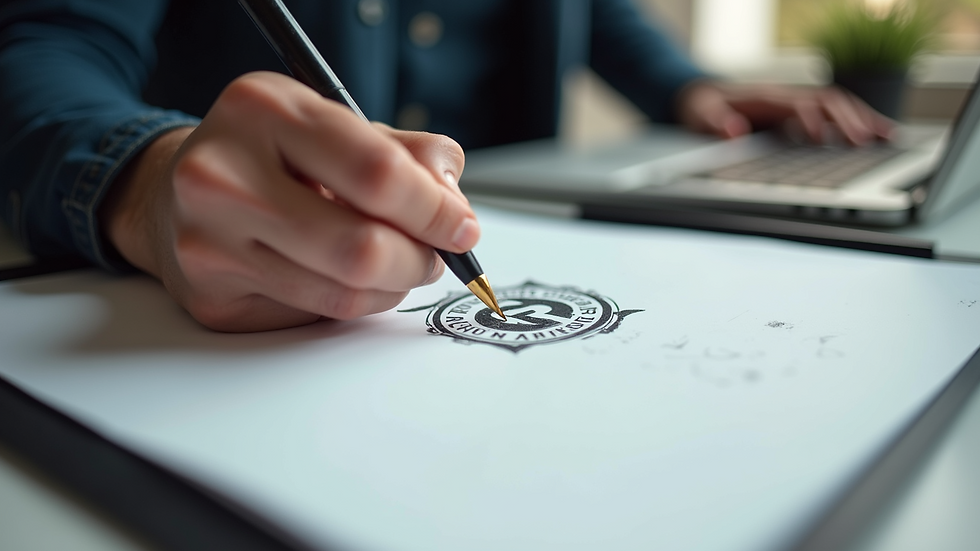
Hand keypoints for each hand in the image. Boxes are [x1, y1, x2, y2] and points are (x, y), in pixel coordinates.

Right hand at [101, 72, 476, 331]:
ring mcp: (210, 242)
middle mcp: (223, 174)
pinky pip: (316, 316)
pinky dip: (354, 303)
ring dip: (393, 286)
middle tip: (434, 256)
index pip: (376, 172)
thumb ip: (409, 155)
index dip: (436, 210)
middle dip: (420, 260)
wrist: (171, 190)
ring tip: (396, 264)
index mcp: (264, 110)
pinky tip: (347, 278)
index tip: (462, 227)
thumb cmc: (271, 155)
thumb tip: (455, 208)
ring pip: (344, 293)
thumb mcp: (337, 126)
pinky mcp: (212, 297)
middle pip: (362, 247)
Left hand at [676, 80, 893, 144]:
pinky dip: (860, 122)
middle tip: (865, 143)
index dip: (809, 119)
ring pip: (838, 105)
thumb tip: (734, 132)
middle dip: (846, 120)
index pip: (795, 105)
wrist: (700, 95)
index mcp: (764, 98)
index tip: (821, 139)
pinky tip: (880, 136)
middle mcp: (786, 96)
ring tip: (889, 138)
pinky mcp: (800, 113)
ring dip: (863, 119)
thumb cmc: (700, 108)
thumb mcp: (698, 116)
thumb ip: (714, 123)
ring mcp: (795, 103)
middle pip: (825, 101)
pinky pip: (836, 114)